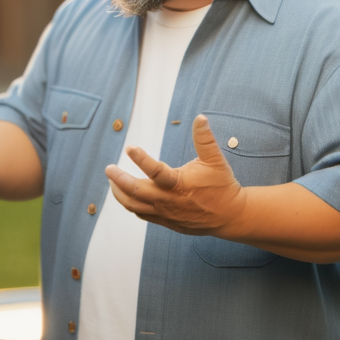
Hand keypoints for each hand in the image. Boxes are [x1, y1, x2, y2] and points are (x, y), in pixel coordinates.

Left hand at [106, 115, 246, 235]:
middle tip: (109, 169)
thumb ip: (205, 139)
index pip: (155, 171)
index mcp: (179, 184)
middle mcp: (169, 200)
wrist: (229, 216)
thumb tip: (200, 118)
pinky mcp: (166, 221)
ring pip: (134, 206)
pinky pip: (142, 214)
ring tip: (112, 182)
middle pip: (136, 192)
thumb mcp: (216, 160)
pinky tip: (127, 195)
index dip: (141, 159)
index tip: (129, 148)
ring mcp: (165, 213)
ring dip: (120, 194)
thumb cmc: (222, 186)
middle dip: (119, 179)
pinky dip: (131, 204)